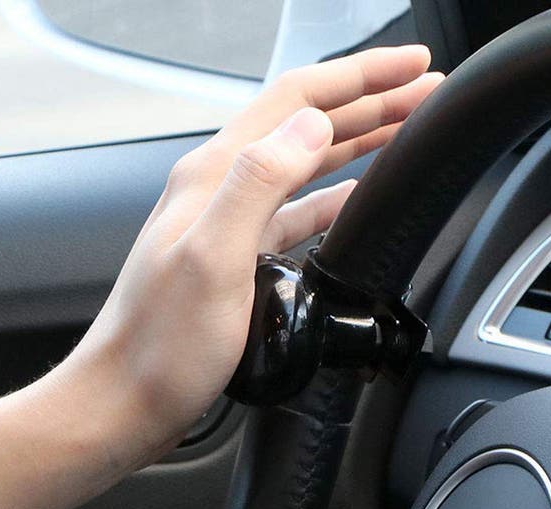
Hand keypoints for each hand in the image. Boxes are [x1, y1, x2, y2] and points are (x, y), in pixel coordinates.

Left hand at [48, 47, 443, 471]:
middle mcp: (219, 192)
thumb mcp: (212, 259)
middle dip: (370, 102)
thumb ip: (258, 183)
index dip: (362, 75)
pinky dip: (332, 200)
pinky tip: (355, 201)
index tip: (415, 64)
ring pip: (304, 168)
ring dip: (357, 144)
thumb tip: (312, 126)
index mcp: (214, 177)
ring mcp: (226, 227)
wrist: (125, 402)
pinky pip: (294, 215)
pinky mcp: (235, 263)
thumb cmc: (160, 347)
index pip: (297, 100)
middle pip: (305, 127)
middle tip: (425, 95)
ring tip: (404, 133)